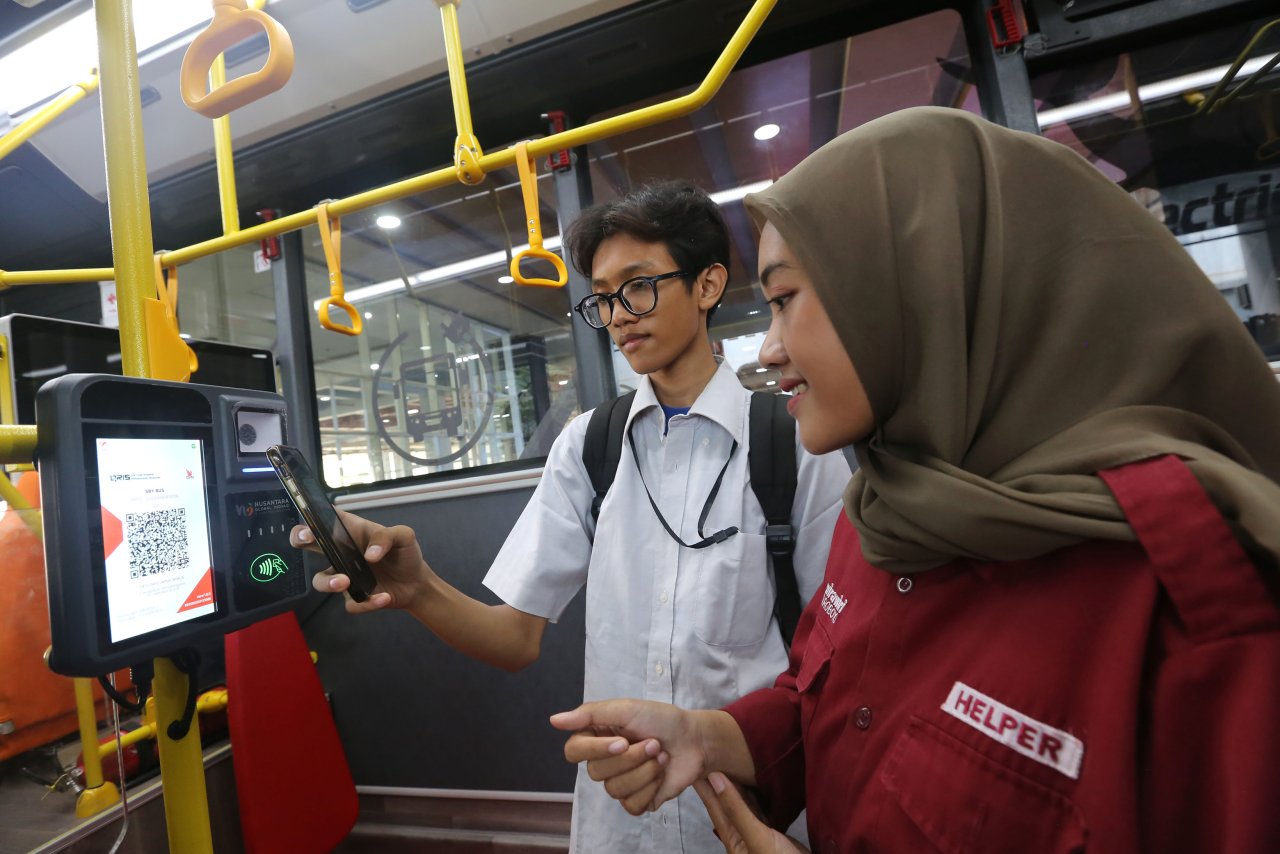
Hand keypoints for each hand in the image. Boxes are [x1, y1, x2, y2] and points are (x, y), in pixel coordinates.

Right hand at [293, 510, 430, 613]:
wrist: (416, 582)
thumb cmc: (404, 554)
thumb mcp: (403, 537)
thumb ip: (387, 537)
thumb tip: (369, 555)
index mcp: (351, 532)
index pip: (325, 517)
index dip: (313, 515)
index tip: (312, 519)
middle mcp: (341, 552)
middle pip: (307, 542)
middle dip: (299, 537)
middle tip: (307, 539)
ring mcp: (344, 575)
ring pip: (321, 580)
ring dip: (328, 582)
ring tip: (346, 582)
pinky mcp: (354, 597)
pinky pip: (351, 603)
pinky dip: (367, 602)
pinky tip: (383, 596)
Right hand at [551, 700, 722, 811]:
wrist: (695, 740)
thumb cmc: (662, 719)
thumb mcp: (627, 708)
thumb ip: (590, 713)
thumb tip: (554, 720)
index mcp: (596, 737)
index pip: (573, 751)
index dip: (595, 749)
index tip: (621, 740)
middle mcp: (603, 762)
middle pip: (596, 772)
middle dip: (631, 758)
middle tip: (654, 743)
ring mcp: (619, 783)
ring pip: (615, 790)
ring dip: (644, 771)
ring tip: (661, 756)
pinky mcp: (637, 801)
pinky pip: (632, 805)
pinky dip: (651, 788)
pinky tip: (661, 774)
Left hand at [695, 773, 809, 853]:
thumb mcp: (757, 838)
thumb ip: (737, 810)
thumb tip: (716, 780)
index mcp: (732, 838)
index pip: (714, 805)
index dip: (705, 785)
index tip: (696, 762)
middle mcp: (742, 835)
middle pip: (728, 803)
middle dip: (720, 781)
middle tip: (713, 755)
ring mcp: (758, 834)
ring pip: (745, 805)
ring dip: (739, 785)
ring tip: (733, 762)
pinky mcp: (774, 833)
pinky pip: (761, 810)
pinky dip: (757, 796)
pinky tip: (757, 784)